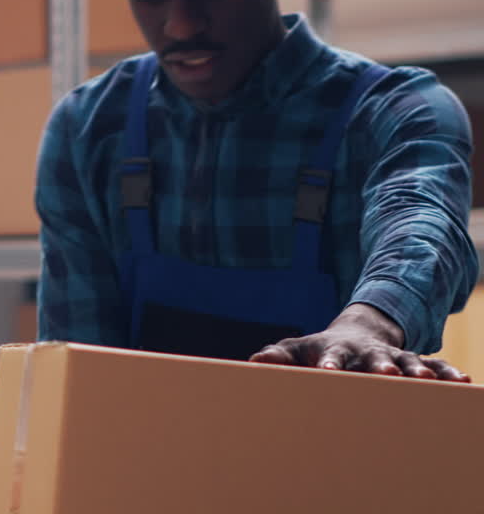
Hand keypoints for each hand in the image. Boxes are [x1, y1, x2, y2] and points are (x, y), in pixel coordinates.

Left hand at [249, 303, 469, 381]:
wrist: (353, 335)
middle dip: (379, 368)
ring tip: (425, 382)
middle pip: (373, 360)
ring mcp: (393, 357)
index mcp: (335, 352)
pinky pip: (436, 366)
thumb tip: (254, 362)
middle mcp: (366, 354)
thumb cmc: (316, 351)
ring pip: (407, 363)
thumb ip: (277, 356)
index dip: (328, 365)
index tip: (326, 373)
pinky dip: (448, 373)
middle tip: (386, 376)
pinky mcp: (414, 362)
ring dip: (415, 372)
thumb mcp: (295, 350)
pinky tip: (464, 382)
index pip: (330, 358)